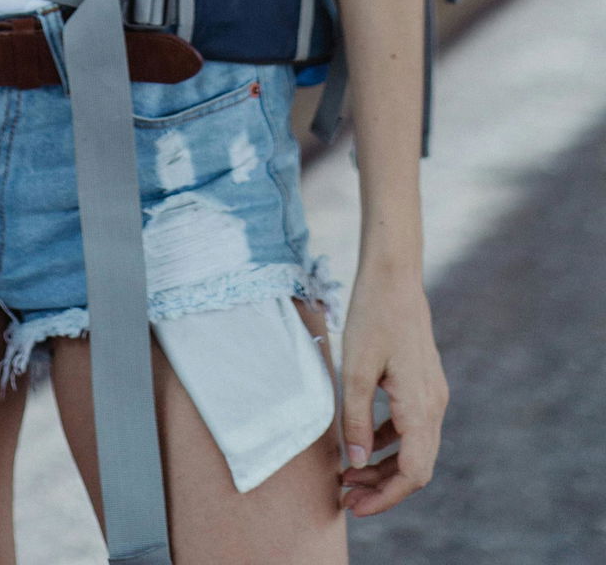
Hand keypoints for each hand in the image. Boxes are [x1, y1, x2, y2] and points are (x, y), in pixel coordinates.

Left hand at [338, 258, 446, 515]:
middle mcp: (434, 405)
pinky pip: (410, 426)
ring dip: (383, 466)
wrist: (394, 274)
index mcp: (420, 407)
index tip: (355, 507)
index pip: (412, 473)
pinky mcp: (423, 383)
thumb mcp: (353, 369)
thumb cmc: (371, 316)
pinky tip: (361, 443)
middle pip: (415, 467)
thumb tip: (356, 464)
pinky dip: (387, 442)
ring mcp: (432, 394)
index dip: (385, 497)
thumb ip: (355, 419)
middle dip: (382, 488)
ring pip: (413, 448)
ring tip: (348, 476)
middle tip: (346, 498)